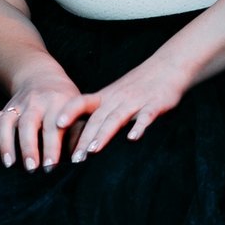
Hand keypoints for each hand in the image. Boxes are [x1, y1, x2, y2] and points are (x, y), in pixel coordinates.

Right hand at [0, 71, 98, 170]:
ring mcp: (18, 105)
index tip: (51, 165)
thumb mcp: (79, 111)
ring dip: (6, 144)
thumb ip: (80, 132)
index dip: (52, 146)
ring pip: (6, 122)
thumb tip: (80, 158)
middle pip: (29, 123)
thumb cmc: (67, 104)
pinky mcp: (4, 109)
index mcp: (58, 102)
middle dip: (29, 147)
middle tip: (32, 169)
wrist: (43, 78)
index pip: (54, 125)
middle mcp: (36, 102)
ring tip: (9, 164)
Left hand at [75, 54, 194, 159]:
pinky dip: (139, 127)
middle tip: (74, 159)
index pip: (81, 103)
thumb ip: (101, 115)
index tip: (56, 126)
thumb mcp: (115, 96)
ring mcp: (136, 102)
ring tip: (93, 150)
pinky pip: (146, 117)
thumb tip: (82, 138)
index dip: (69, 112)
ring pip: (116, 119)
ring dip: (104, 134)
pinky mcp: (155, 105)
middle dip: (84, 139)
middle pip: (97, 119)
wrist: (169, 65)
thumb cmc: (139, 85)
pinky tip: (133, 138)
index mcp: (105, 97)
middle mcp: (117, 99)